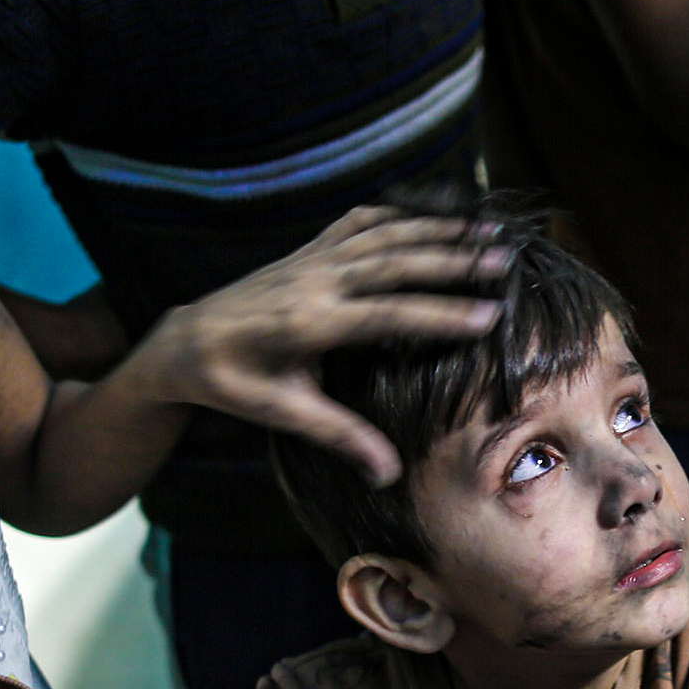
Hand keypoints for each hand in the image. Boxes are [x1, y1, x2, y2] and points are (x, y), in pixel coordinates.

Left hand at [133, 207, 505, 486]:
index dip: (440, 315)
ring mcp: (310, 259)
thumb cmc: (233, 383)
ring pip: (383, 235)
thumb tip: (388, 473)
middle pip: (394, 263)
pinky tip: (431, 217)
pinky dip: (398, 215)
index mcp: (309, 323)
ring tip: (486, 233)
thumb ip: (338, 436)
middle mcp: (313, 281)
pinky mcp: (306, 250)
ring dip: (436, 231)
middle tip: (504, 263)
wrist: (184, 341)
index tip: (488, 316)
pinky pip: (357, 222)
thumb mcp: (282, 414)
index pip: (388, 315)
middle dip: (453, 262)